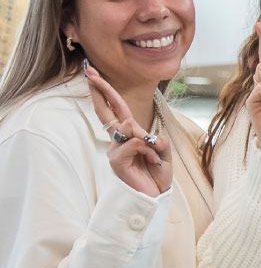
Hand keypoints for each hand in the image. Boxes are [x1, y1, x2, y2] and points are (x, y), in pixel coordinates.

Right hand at [85, 65, 171, 197]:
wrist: (156, 195)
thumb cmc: (157, 172)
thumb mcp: (164, 151)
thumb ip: (155, 139)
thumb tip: (135, 128)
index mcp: (129, 134)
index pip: (115, 108)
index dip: (106, 91)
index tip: (93, 73)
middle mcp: (118, 140)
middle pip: (106, 111)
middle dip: (100, 90)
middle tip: (89, 72)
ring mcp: (115, 150)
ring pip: (127, 129)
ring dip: (147, 140)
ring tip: (156, 156)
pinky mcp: (116, 161)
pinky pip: (133, 144)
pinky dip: (147, 149)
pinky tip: (151, 159)